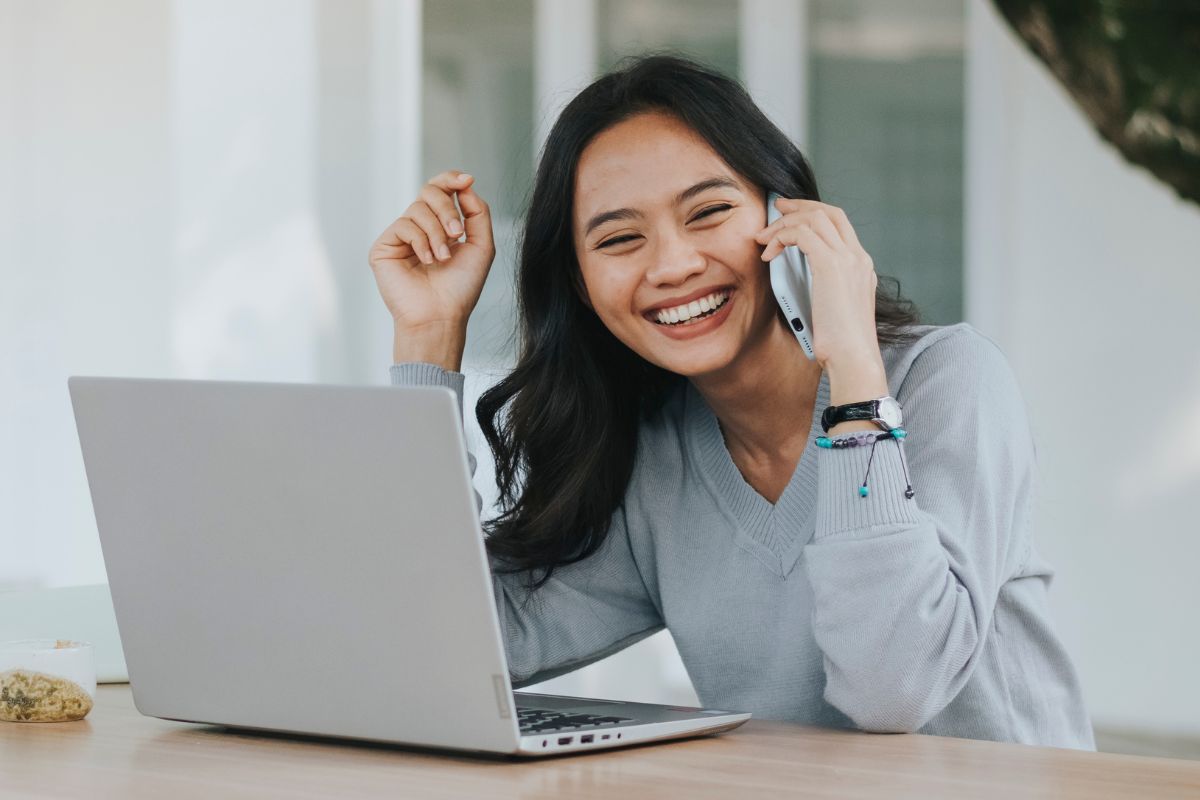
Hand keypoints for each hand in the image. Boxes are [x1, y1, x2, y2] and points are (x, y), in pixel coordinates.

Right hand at [368, 171, 495, 333]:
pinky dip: (421, 241)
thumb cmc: (461, 288)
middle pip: (429, 191)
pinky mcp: (385, 246)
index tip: (467, 180)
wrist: (441, 315)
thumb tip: (466, 186)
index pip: (442, 190)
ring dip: (437, 232)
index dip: (452, 179)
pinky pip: (404, 224)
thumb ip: (478, 213)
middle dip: (447, 209)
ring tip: (443, 258)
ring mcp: (401, 237)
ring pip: (418, 208)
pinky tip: (427, 260)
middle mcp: (420, 228)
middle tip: (457, 234)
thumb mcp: (481, 246)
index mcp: (441, 226)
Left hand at [754, 198, 884, 379]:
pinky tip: (769, 254)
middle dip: (799, 206)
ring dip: (783, 224)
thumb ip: (826, 289)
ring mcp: (848, 259)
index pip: (840, 224)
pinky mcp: (831, 266)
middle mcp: (858, 257)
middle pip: (829, 212)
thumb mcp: (835, 310)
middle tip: (775, 209)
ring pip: (814, 218)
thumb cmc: (840, 345)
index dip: (813, 213)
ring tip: (763, 238)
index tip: (790, 215)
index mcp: (861, 265)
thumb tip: (803, 282)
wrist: (853, 358)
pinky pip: (802, 234)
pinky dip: (781, 237)